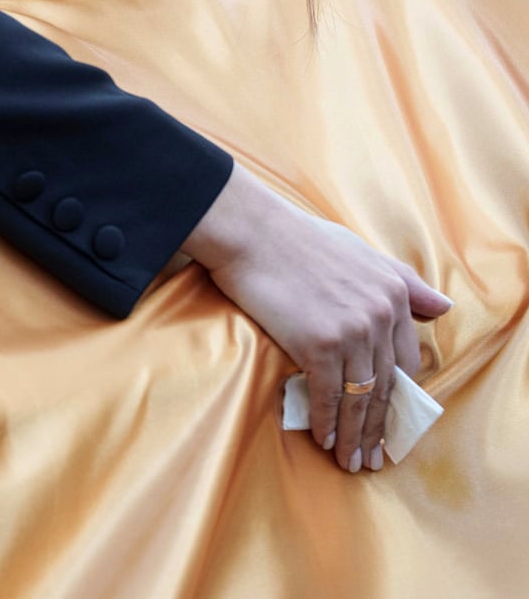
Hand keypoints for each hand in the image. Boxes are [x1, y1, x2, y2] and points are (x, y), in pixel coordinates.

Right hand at [182, 166, 452, 473]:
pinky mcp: (319, 343)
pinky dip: (328, 422)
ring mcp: (352, 330)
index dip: (397, 398)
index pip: (405, 362)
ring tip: (350, 461)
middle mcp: (380, 314)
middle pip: (386, 386)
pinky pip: (329, 395)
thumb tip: (444, 306)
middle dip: (379, 428)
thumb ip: (403, 282)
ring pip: (360, 398)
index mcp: (394, 293)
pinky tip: (324, 440)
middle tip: (372, 457)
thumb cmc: (296, 239)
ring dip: (355, 436)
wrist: (249, 232)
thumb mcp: (360, 252)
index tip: (388, 422)